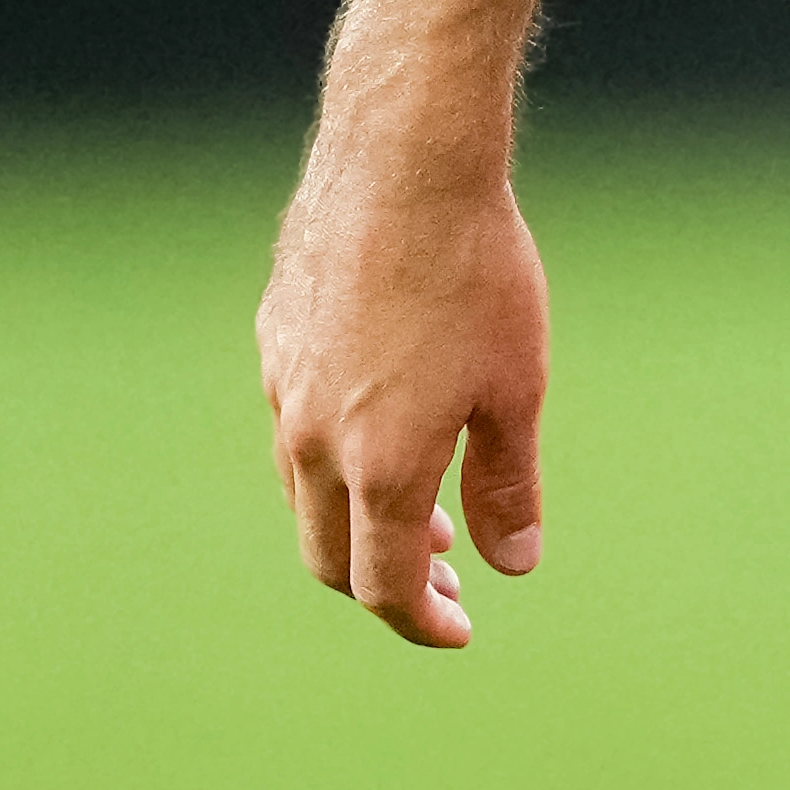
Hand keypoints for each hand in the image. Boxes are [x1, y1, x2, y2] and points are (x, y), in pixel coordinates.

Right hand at [257, 149, 552, 648]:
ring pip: (303, 491)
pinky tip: (379, 421)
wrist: (406, 161)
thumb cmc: (477, 272)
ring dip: (355, 519)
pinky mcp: (275, 336)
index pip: (382, 587)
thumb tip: (511, 564)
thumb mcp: (514, 389)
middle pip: (328, 555)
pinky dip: (332, 455)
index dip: (421, 622)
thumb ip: (506, 486)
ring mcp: (283, 386)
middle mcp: (314, 439)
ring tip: (417, 511)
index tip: (459, 628)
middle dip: (383, 583)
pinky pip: (291, 422)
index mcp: (378, 466)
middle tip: (442, 579)